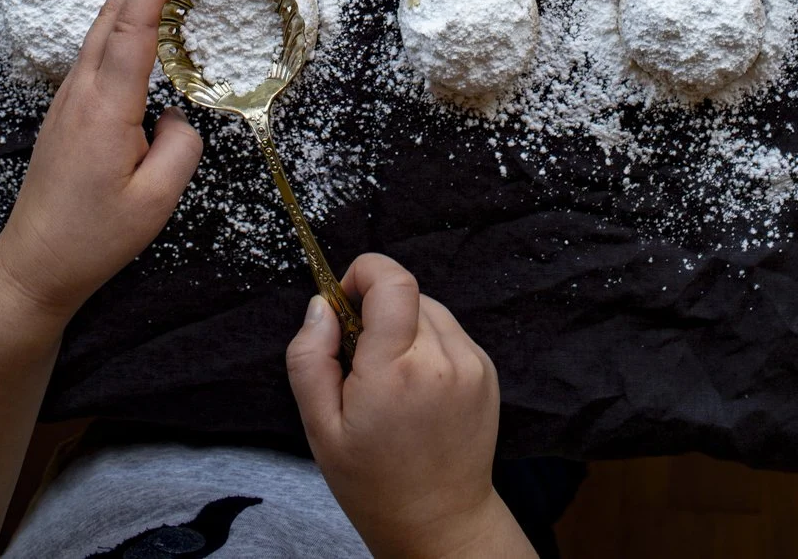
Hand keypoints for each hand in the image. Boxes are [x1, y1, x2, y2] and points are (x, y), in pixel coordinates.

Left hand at [0, 0, 201, 326]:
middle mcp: (82, 92)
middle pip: (111, 16)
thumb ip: (181, 146)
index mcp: (106, 107)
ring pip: (100, 31)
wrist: (34, 263)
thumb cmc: (95, 237)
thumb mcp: (157, 201)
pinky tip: (137, 24)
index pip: (135, 28)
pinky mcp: (68, 112)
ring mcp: (69, 100)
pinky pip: (97, 53)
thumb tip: (178, 113)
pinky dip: (121, 24)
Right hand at [286, 254, 535, 558]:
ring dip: (403, 326)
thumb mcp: (319, 427)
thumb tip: (322, 304)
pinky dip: (427, 343)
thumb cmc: (374, 482)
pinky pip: (449, 331)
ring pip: (428, 308)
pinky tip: (416, 386)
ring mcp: (471, 364)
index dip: (364, 274)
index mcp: (397, 371)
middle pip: (406, 293)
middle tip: (362, 360)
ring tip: (391, 378)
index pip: (392, 281)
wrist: (440, 524)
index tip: (345, 302)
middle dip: (377, 311)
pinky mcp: (486, 370)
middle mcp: (443, 360)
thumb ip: (310, 357)